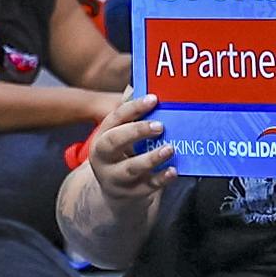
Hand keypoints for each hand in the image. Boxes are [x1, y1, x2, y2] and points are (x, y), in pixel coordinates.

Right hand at [83, 91, 175, 205]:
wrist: (116, 191)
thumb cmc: (125, 153)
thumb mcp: (123, 134)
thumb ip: (132, 114)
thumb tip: (146, 82)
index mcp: (102, 136)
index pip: (115, 118)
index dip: (133, 108)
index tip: (154, 99)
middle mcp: (103, 157)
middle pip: (114, 142)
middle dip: (137, 131)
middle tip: (160, 125)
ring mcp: (114, 177)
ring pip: (130, 168)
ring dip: (151, 157)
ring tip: (170, 148)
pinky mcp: (130, 193)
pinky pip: (146, 187)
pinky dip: (161, 179)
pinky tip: (173, 171)